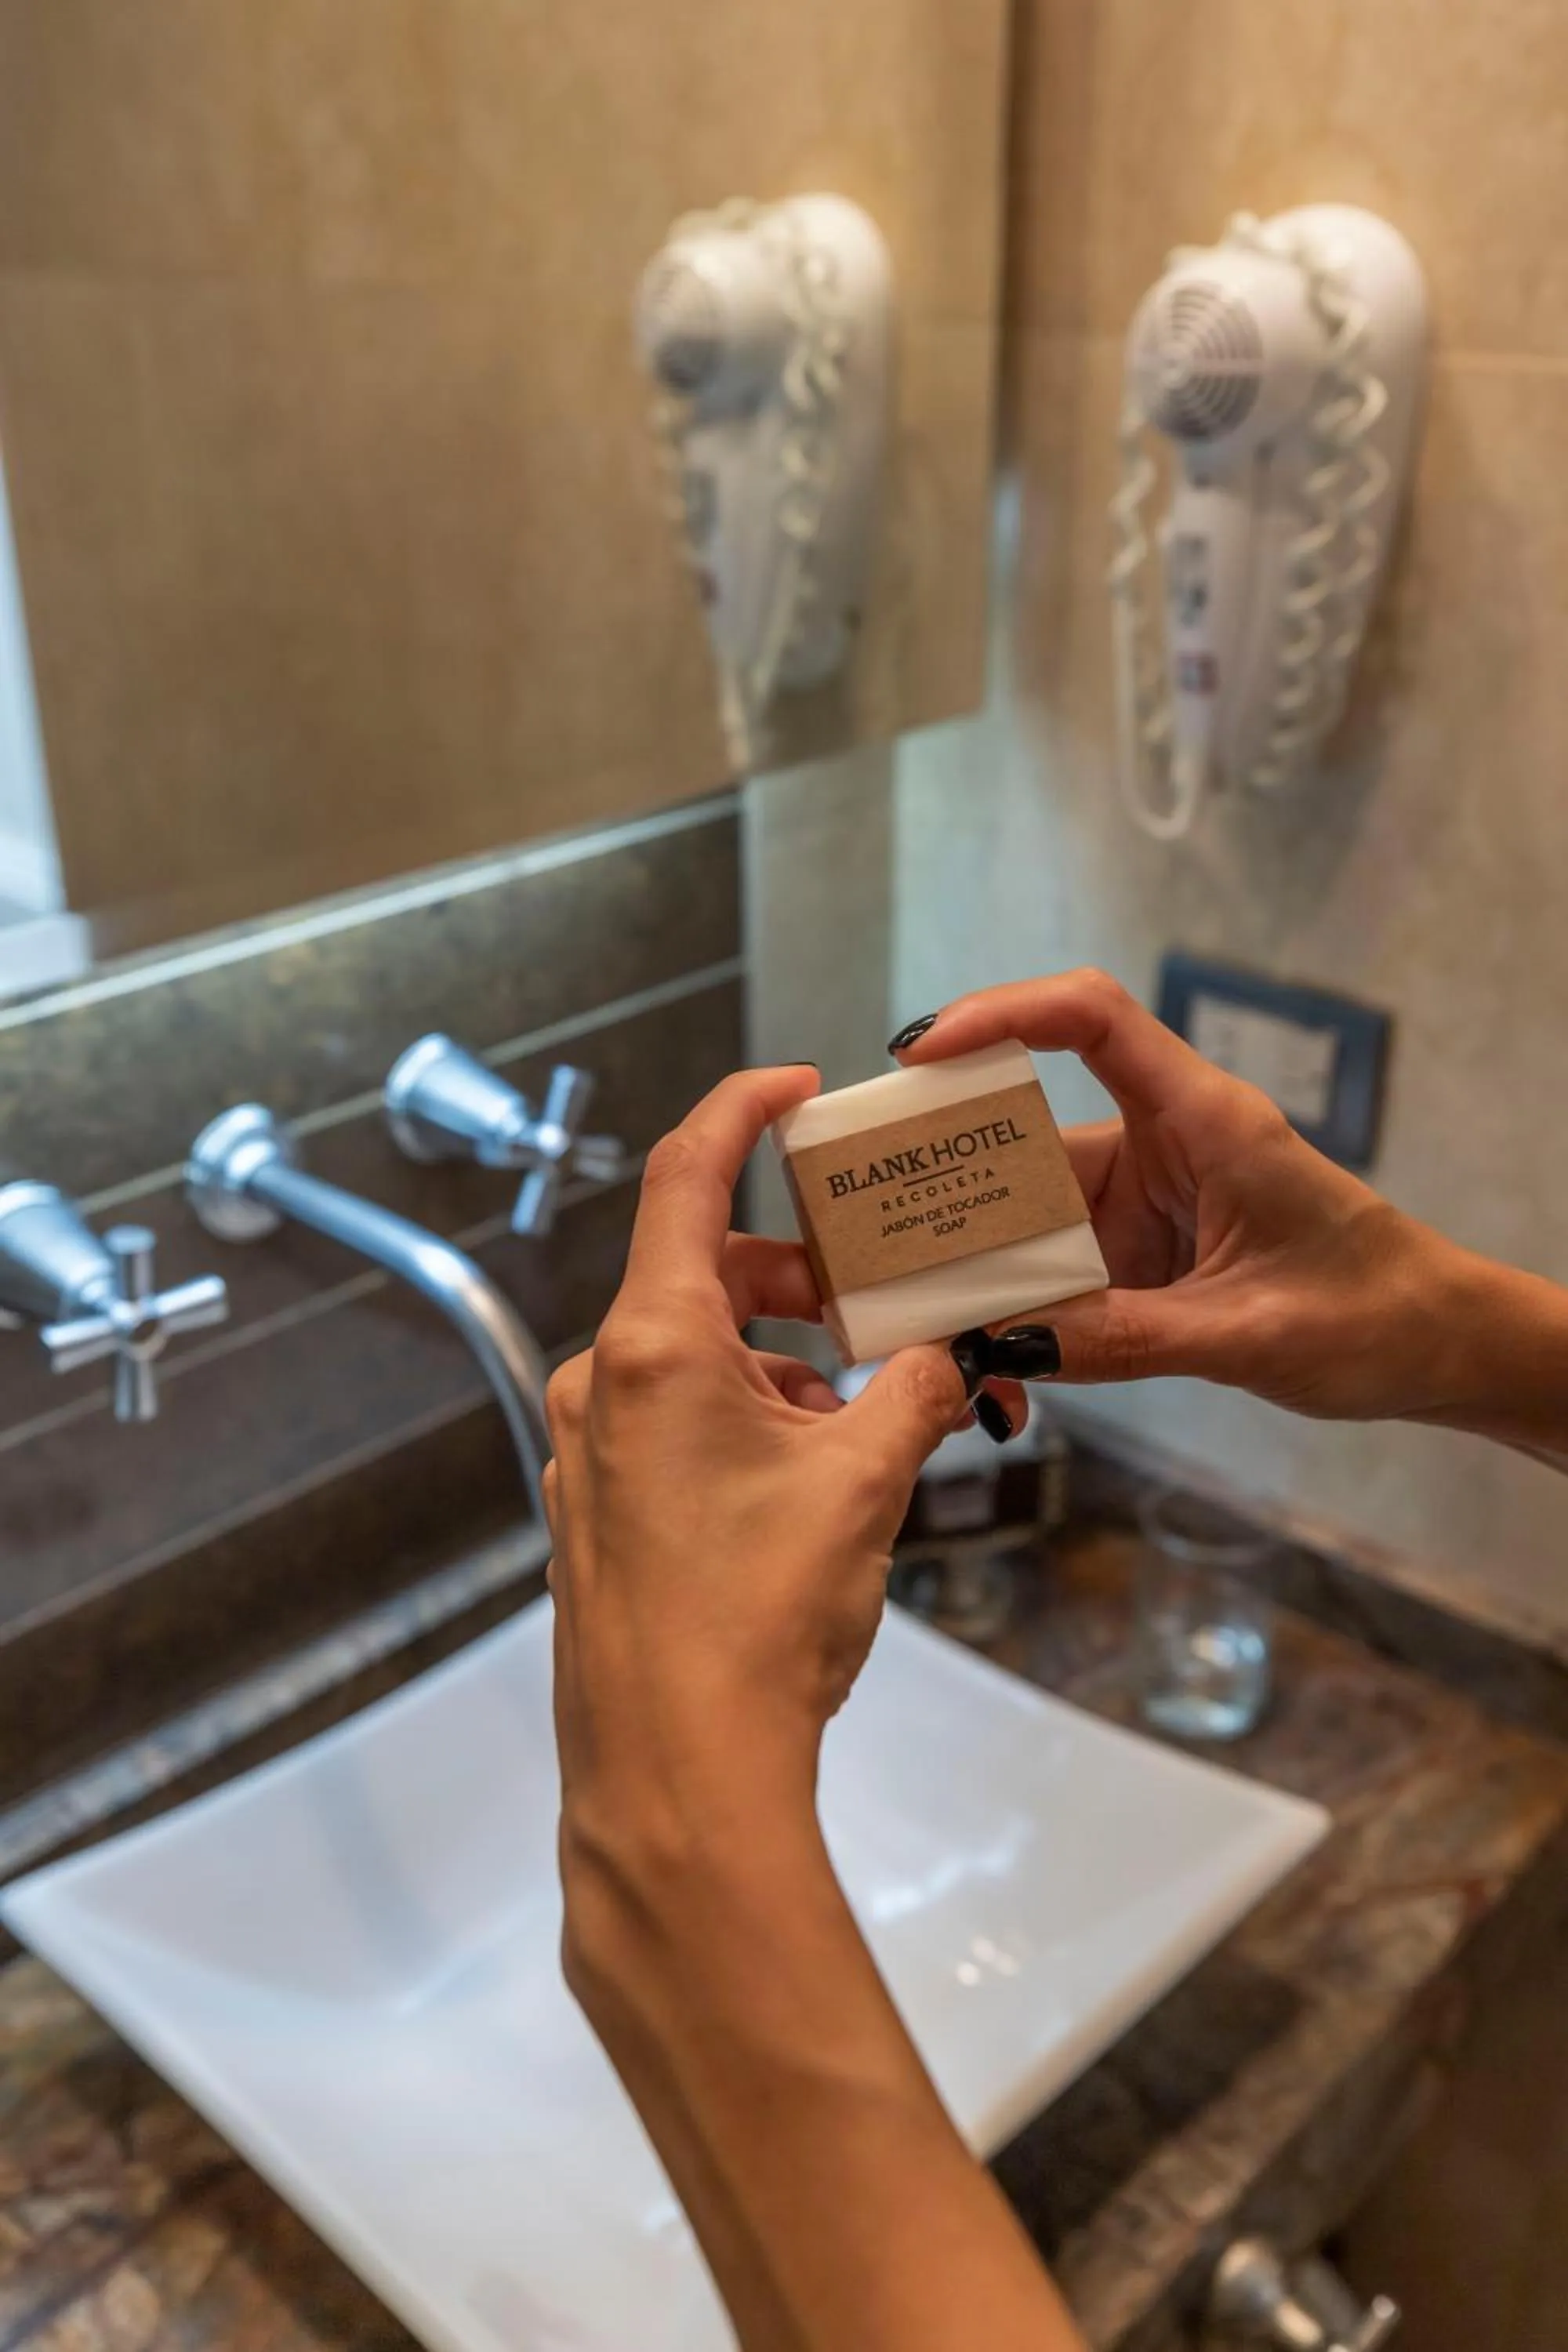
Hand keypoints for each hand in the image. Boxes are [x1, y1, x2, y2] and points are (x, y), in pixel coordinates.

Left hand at [545, 1065, 1082, 2351]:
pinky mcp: (599, 1518)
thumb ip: (920, 1394)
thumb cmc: (759, 1620)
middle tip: (883, 1296)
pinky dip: (745, 1420)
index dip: (743, 1112)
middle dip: (799, 1275)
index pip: (689, 1177)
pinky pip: (673, 1428)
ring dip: (781, 1362)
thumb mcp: (866, 1485)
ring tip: (871, 1413)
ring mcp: (590, 1456)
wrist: (676, 1778)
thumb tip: (959, 1356)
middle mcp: (602, 1386)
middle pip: (702, 1277)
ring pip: (694, 1360)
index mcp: (654, 1346)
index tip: (799, 1088)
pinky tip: (814, 1479)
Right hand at [895, 970, 1482, 1422]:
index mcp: (1203, 1119)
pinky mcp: (1141, 1253)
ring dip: (981, 1268)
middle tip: (872, 1233)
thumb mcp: (1248, 1333)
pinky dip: (1020, 1310)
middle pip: (1029, 1134)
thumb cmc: (1374, 1315)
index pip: (1090, 1019)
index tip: (918, 1055)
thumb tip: (999, 1344)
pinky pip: (1057, 1269)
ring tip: (925, 1329)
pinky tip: (995, 1362)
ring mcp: (1147, 1201)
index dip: (999, 1015)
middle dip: (951, 1184)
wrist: (1439, 1347)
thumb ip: (1125, 1339)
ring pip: (1031, 1213)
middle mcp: (1163, 1144)